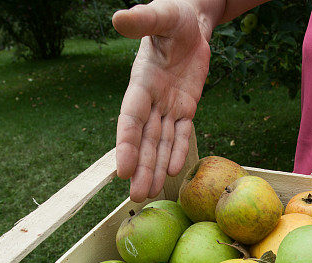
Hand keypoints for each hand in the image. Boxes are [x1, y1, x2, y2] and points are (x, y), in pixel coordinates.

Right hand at [113, 0, 210, 201]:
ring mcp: (169, 106)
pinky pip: (182, 133)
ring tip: (149, 193)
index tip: (122, 170)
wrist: (191, 21)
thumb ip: (143, 20)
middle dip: (141, 168)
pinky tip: (175, 172)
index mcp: (140, 83)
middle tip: (137, 196)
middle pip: (144, 140)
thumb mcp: (161, 16)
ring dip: (155, 168)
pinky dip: (179, 151)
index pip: (130, 120)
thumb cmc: (172, 16)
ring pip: (161, 143)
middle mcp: (151, 100)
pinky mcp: (187, 107)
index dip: (126, 145)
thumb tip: (120, 18)